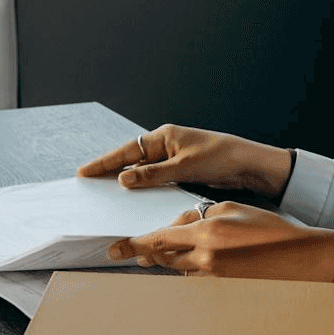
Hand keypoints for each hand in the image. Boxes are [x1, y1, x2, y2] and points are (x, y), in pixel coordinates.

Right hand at [77, 124, 292, 199]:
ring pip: (143, 171)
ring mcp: (173, 158)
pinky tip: (134, 198)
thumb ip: (153, 175)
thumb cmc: (220, 156)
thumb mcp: (184, 166)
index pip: (128, 150)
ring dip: (127, 181)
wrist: (247, 163)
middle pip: (131, 159)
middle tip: (88, 183)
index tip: (86, 171)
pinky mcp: (181, 171)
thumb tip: (123, 178)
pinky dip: (144, 187)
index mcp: (165, 136)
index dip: (105, 162)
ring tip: (104, 193)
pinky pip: (156, 179)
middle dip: (110, 170)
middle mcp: (166, 145)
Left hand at [106, 201, 333, 281]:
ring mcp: (214, 275)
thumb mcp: (234, 209)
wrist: (300, 259)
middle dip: (149, 254)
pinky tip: (200, 262)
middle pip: (164, 257)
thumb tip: (179, 223)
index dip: (135, 244)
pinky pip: (195, 278)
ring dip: (171, 261)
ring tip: (168, 255)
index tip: (115, 249)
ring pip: (178, 269)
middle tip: (133, 253)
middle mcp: (206, 256)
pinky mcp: (222, 288)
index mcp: (208, 231)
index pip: (160, 238)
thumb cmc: (271, 230)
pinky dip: (191, 269)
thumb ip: (201, 213)